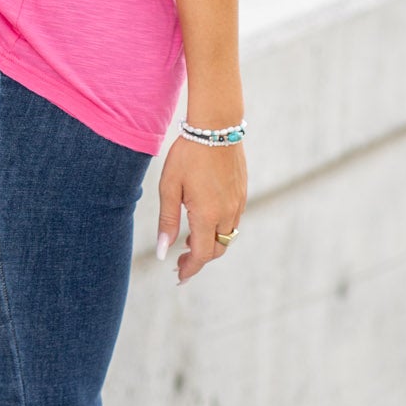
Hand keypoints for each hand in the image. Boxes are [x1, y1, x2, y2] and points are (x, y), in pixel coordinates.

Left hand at [156, 136, 245, 283]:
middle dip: (199, 259)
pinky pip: (233, 221)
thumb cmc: (187, 156)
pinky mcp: (242, 194)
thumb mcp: (169, 188)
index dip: (190, 269)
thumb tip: (162, 252)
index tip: (179, 276)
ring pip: (227, 237)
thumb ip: (167, 222)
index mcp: (207, 215)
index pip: (202, 255)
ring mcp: (238, 204)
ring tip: (189, 241)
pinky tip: (204, 220)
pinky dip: (219, 230)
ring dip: (210, 244)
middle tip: (180, 261)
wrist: (216, 128)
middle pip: (217, 250)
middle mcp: (227, 213)